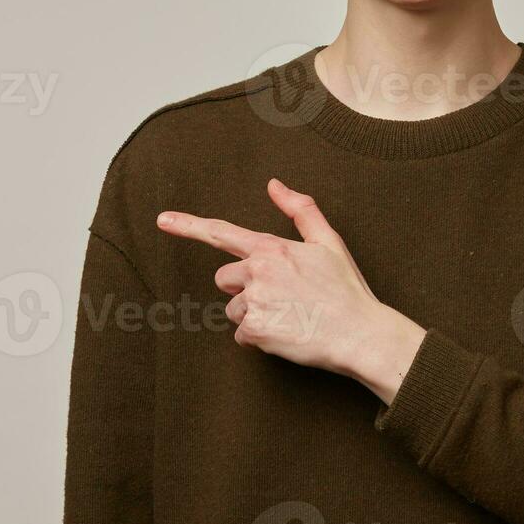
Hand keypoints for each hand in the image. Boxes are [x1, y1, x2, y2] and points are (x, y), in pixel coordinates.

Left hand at [156, 178, 425, 399]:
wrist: (361, 334)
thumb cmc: (346, 289)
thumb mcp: (329, 241)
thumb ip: (300, 209)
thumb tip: (274, 184)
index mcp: (271, 248)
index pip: (222, 233)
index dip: (188, 225)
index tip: (162, 220)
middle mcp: (258, 272)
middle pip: (226, 279)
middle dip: (245, 288)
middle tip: (283, 297)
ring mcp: (254, 301)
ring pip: (234, 309)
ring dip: (254, 315)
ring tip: (290, 317)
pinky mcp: (255, 330)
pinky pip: (242, 335)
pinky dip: (260, 338)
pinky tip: (287, 334)